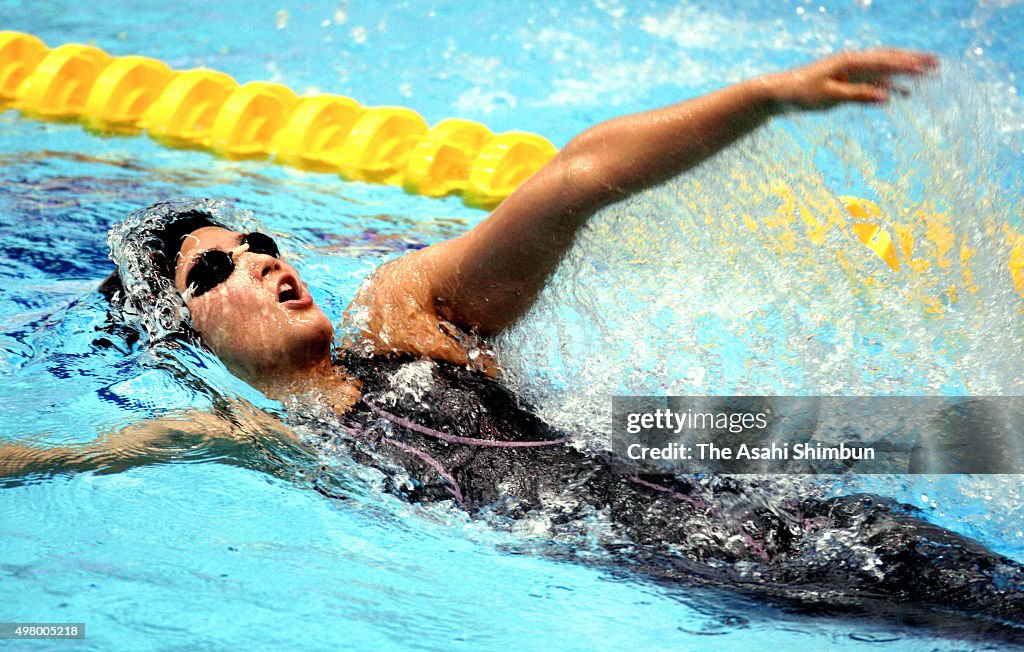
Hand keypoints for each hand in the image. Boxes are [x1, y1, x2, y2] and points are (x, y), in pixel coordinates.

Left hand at [766, 49, 937, 109]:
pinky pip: (872, 82)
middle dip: (913, 62)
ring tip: (927, 75)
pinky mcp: (846, 81)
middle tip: (937, 64)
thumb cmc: (802, 94)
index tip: (928, 68)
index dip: (908, 65)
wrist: (779, 93)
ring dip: (904, 72)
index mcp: (850, 62)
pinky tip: (901, 93)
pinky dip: (888, 86)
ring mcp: (850, 71)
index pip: (885, 62)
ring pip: (883, 70)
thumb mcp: (830, 97)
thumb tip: (887, 98)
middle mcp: (853, 62)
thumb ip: (858, 96)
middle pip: (889, 60)